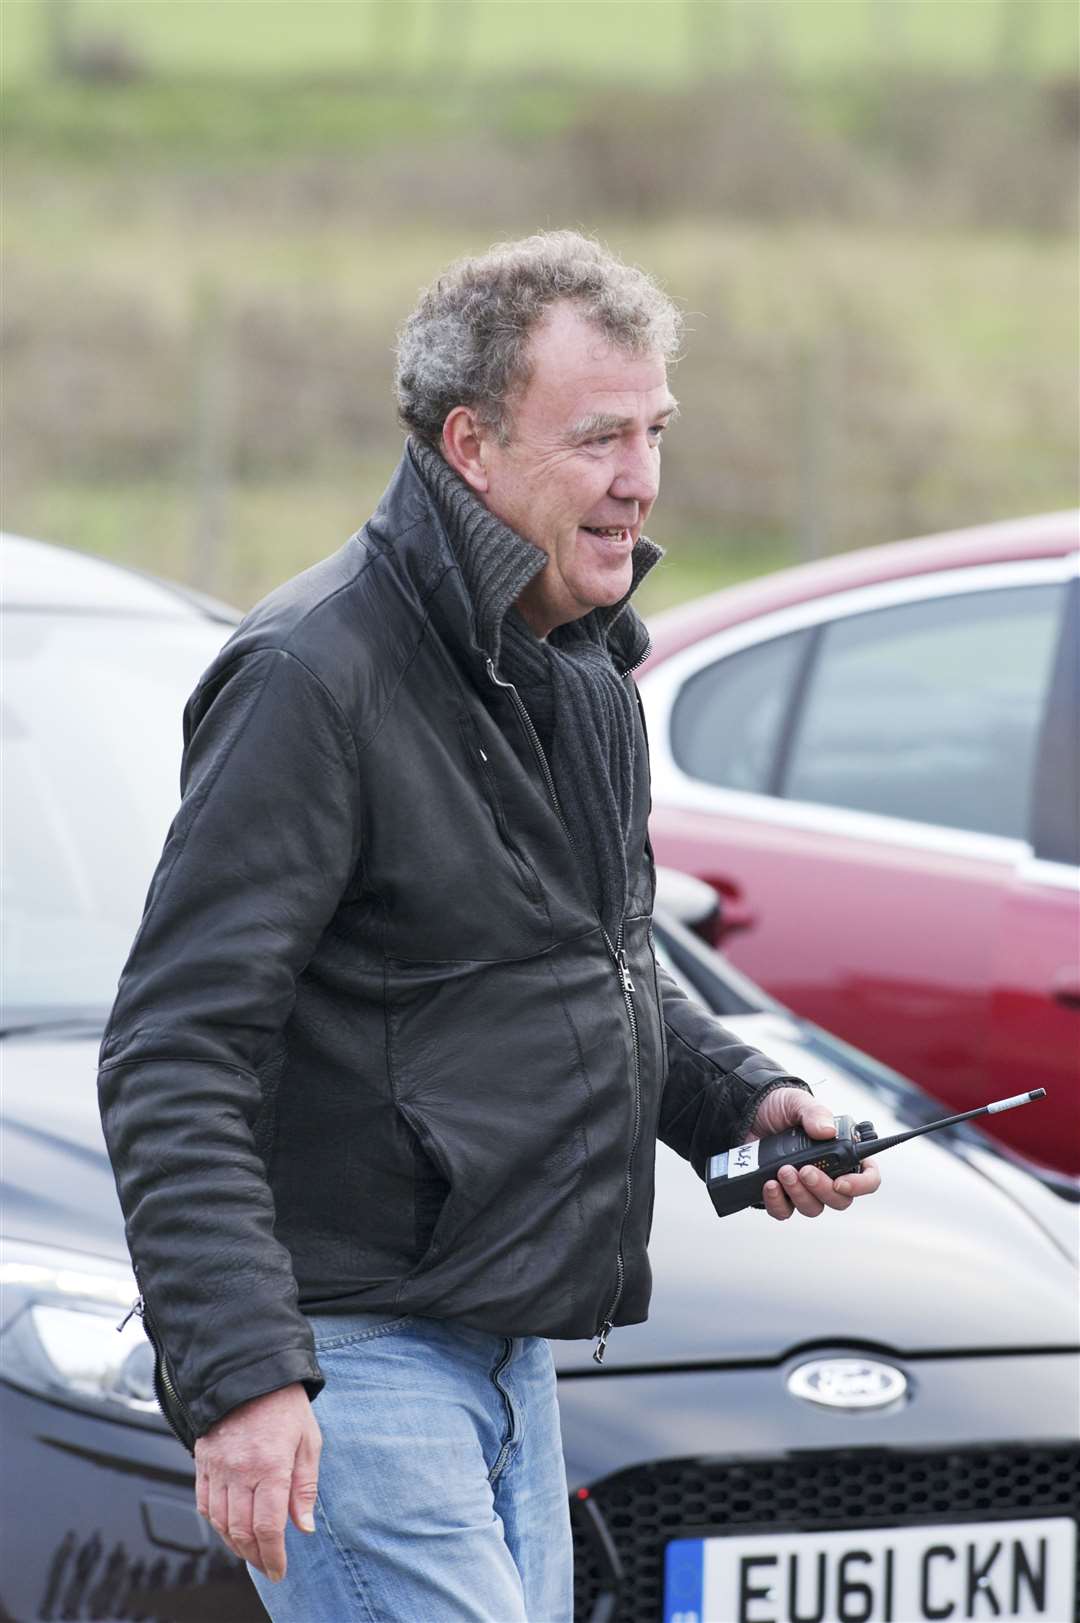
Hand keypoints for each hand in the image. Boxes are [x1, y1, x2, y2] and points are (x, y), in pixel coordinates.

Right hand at [195, 1382, 320, 1581]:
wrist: (248, 1370)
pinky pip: (204, 1504)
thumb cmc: (284, 1403)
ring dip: (236, 1545)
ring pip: (220, 1523)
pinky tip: (229, 1528)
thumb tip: (303, 1526)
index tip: (280, 1569)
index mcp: (271, 1466)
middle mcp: (240, 1471)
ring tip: (252, 1552)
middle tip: (269, 1566)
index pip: (267, 1527)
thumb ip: (305, 1486)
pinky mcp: (202, 1461)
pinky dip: (216, 1523)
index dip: (273, 1556)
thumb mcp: (308, 1440)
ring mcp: (218, 1467)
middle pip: (242, 1531)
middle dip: (256, 1557)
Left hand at [747, 1087, 880, 1221]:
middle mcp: (827, 1175)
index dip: (861, 1185)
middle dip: (823, 1189)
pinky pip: (783, 1211)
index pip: (867, 1178)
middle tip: (806, 1171)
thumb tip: (827, 1131)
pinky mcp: (780, 1195)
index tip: (842, 1182)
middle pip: (840, 1200)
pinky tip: (769, 1185)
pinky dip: (777, 1202)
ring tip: (783, 1170)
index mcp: (842, 1152)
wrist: (748, 1114)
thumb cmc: (780, 1108)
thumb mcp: (797, 1102)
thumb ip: (815, 1113)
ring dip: (799, 1193)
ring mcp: (804, 1188)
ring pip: (812, 1208)